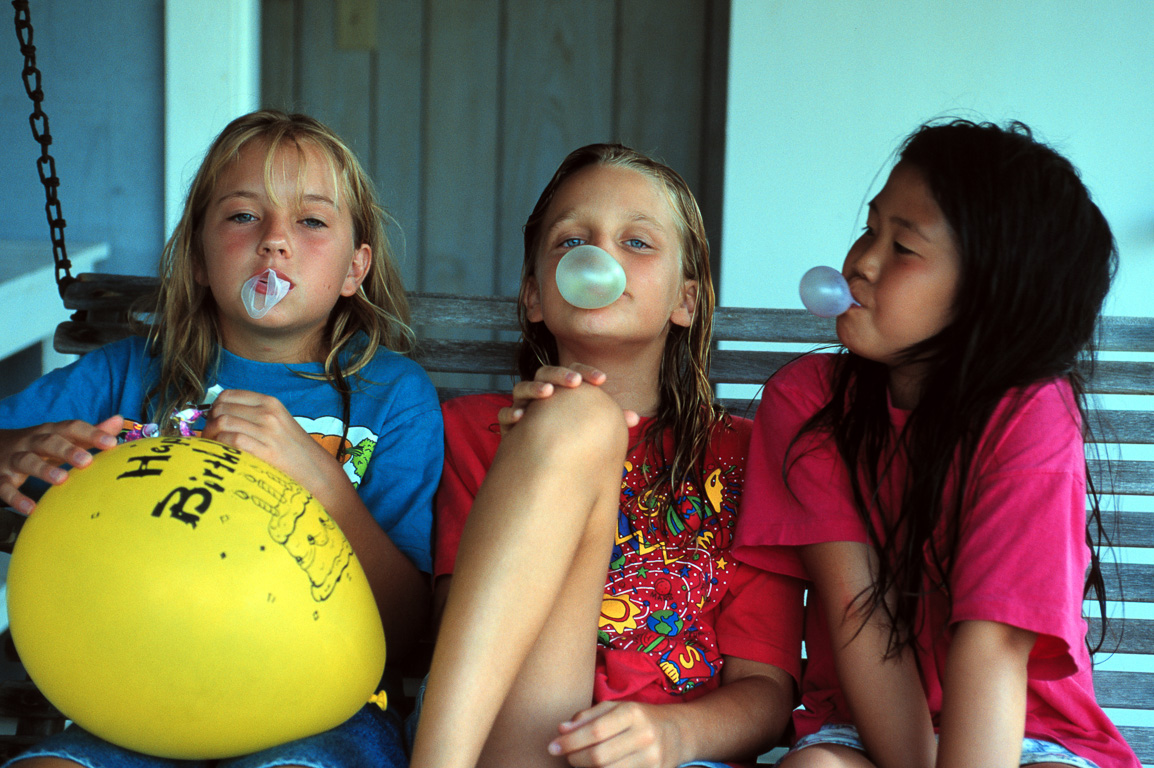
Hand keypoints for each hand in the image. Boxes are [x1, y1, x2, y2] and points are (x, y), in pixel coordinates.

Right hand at [0, 416, 123, 513]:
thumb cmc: (39, 445)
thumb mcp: (61, 437)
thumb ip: (89, 432)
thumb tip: (118, 421)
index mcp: (50, 432)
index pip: (71, 428)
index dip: (92, 433)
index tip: (112, 443)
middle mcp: (31, 442)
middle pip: (49, 442)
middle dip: (67, 450)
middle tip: (86, 461)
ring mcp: (14, 459)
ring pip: (27, 461)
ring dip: (43, 470)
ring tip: (61, 480)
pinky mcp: (0, 478)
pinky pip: (5, 487)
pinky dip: (16, 498)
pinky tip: (31, 509)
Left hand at [199, 389, 334, 496]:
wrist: (315, 469)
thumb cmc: (292, 449)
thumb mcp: (277, 422)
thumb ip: (253, 414)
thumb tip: (219, 414)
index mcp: (270, 402)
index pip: (228, 395)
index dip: (214, 407)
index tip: (212, 420)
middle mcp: (268, 413)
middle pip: (221, 408)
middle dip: (209, 422)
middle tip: (209, 436)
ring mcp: (267, 431)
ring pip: (223, 422)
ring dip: (211, 435)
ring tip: (212, 446)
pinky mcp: (265, 450)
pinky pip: (231, 440)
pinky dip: (220, 446)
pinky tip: (222, 454)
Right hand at [499, 364, 639, 434]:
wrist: (542, 467)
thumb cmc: (570, 443)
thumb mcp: (589, 431)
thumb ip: (608, 421)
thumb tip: (634, 417)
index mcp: (562, 392)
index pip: (573, 373)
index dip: (586, 372)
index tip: (603, 380)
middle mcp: (541, 395)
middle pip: (546, 373)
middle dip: (560, 374)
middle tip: (575, 383)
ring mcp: (523, 408)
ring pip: (522, 388)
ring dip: (534, 388)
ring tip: (548, 393)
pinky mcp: (510, 426)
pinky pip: (506, 415)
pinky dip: (511, 413)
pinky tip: (521, 418)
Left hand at [547, 700, 681, 767]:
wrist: (678, 733)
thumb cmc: (639, 718)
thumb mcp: (616, 708)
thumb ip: (587, 716)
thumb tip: (561, 729)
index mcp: (633, 714)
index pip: (595, 731)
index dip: (570, 741)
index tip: (552, 747)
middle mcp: (645, 736)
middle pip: (599, 757)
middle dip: (575, 759)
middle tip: (566, 756)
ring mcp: (652, 760)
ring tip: (581, 761)